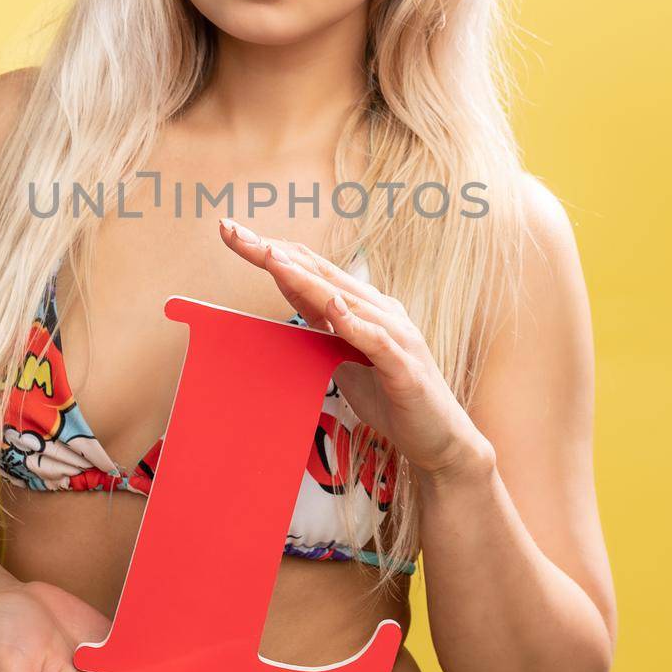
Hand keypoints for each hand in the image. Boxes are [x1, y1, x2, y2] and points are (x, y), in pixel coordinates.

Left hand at [219, 219, 490, 477]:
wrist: (439, 440)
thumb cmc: (390, 397)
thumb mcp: (344, 357)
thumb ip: (322, 327)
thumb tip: (291, 301)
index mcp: (363, 307)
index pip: (310, 271)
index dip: (271, 251)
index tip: (232, 234)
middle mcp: (380, 311)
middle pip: (319, 274)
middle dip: (273, 252)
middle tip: (232, 231)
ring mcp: (396, 335)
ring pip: (343, 299)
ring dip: (304, 277)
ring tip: (270, 257)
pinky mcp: (404, 366)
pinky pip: (376, 340)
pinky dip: (352, 322)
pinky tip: (331, 306)